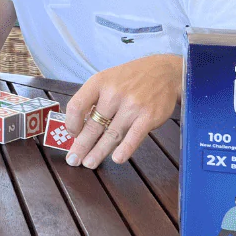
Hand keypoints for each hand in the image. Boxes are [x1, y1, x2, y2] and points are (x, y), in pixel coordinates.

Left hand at [64, 54, 182, 168]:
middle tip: (73, 159)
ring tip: (89, 163)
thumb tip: (79, 127)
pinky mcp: (149, 116)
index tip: (72, 134)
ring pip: (111, 134)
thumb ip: (93, 100)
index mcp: (98, 82)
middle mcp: (113, 93)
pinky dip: (125, 149)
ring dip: (98, 152)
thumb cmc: (130, 79)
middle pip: (93, 125)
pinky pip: (134, 137)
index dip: (71, 123)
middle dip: (81, 146)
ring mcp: (132, 105)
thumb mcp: (107, 79)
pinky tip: (116, 159)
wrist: (164, 72)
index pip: (77, 105)